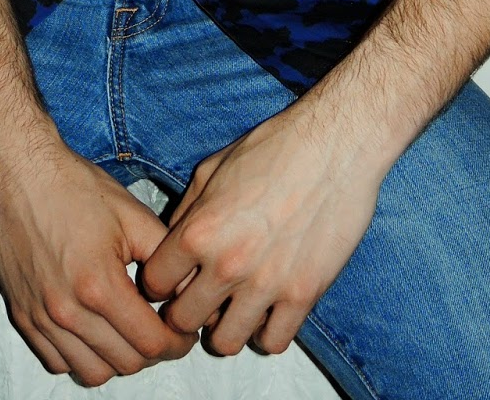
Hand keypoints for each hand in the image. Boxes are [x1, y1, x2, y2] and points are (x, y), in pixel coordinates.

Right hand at [0, 138, 196, 386]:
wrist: (19, 175)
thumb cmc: (75, 189)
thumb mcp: (132, 215)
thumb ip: (165, 258)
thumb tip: (187, 292)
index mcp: (99, 285)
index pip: (150, 342)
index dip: (177, 342)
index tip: (184, 332)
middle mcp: (67, 311)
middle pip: (125, 364)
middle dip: (152, 352)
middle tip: (162, 329)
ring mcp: (41, 318)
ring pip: (91, 372)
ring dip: (118, 359)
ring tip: (129, 332)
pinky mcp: (22, 317)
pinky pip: (58, 362)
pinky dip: (81, 357)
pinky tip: (95, 330)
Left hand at [141, 103, 381, 357]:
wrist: (335, 147)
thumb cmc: (273, 149)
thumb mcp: (213, 168)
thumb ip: (186, 212)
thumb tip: (171, 245)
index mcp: (199, 230)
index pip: (154, 284)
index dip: (161, 280)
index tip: (175, 276)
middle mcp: (227, 264)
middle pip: (183, 320)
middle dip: (186, 310)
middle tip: (202, 296)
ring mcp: (266, 285)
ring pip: (225, 343)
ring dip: (225, 327)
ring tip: (235, 306)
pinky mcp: (304, 296)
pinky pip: (273, 343)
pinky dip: (266, 332)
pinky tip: (269, 308)